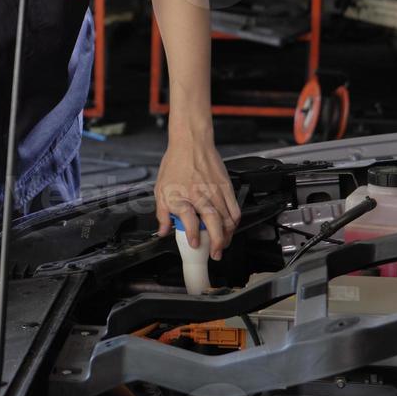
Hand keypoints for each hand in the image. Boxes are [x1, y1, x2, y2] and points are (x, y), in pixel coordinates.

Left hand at [153, 133, 240, 259]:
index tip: (194, 244)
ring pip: (228, 219)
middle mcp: (200, 194)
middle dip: (216, 242)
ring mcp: (216, 191)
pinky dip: (235, 222)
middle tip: (214, 253)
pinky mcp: (227, 187)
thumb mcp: (160, 188)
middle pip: (214, 222)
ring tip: (222, 244)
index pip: (189, 219)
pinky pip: (235, 209)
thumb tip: (163, 230)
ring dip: (226, 235)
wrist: (191, 142)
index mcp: (181, 195)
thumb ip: (162, 213)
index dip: (193, 234)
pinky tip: (230, 228)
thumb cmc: (175, 163)